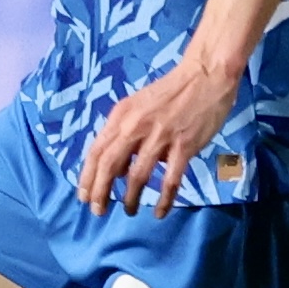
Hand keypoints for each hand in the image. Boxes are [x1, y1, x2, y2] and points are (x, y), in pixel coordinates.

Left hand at [80, 49, 245, 216]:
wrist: (205, 75)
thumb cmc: (171, 92)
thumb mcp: (138, 106)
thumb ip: (125, 132)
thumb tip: (118, 168)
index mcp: (121, 115)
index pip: (97, 151)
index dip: (87, 177)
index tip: (84, 196)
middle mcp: (136, 126)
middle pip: (110, 165)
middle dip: (100, 192)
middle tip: (98, 211)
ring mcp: (160, 136)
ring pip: (137, 176)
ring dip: (130, 198)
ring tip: (129, 210)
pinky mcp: (184, 146)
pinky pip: (170, 180)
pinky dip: (164, 199)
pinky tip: (160, 212)